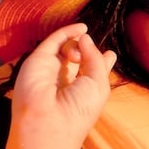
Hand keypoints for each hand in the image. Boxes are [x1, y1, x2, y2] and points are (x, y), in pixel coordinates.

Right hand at [11, 23, 116, 146]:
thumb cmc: (79, 108)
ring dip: (78, 46)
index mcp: (86, 88)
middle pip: (82, 56)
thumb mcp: (98, 83)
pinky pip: (54, 41)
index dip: (102, 59)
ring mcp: (53, 69)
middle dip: (89, 50)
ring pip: (69, 46)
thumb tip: (84, 36)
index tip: (110, 54)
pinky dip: (68, 31)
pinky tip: (82, 28)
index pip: (95, 69)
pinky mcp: (38, 61)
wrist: (48, 120)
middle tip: (89, 58)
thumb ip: (95, 57)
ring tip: (77, 58)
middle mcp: (69, 78)